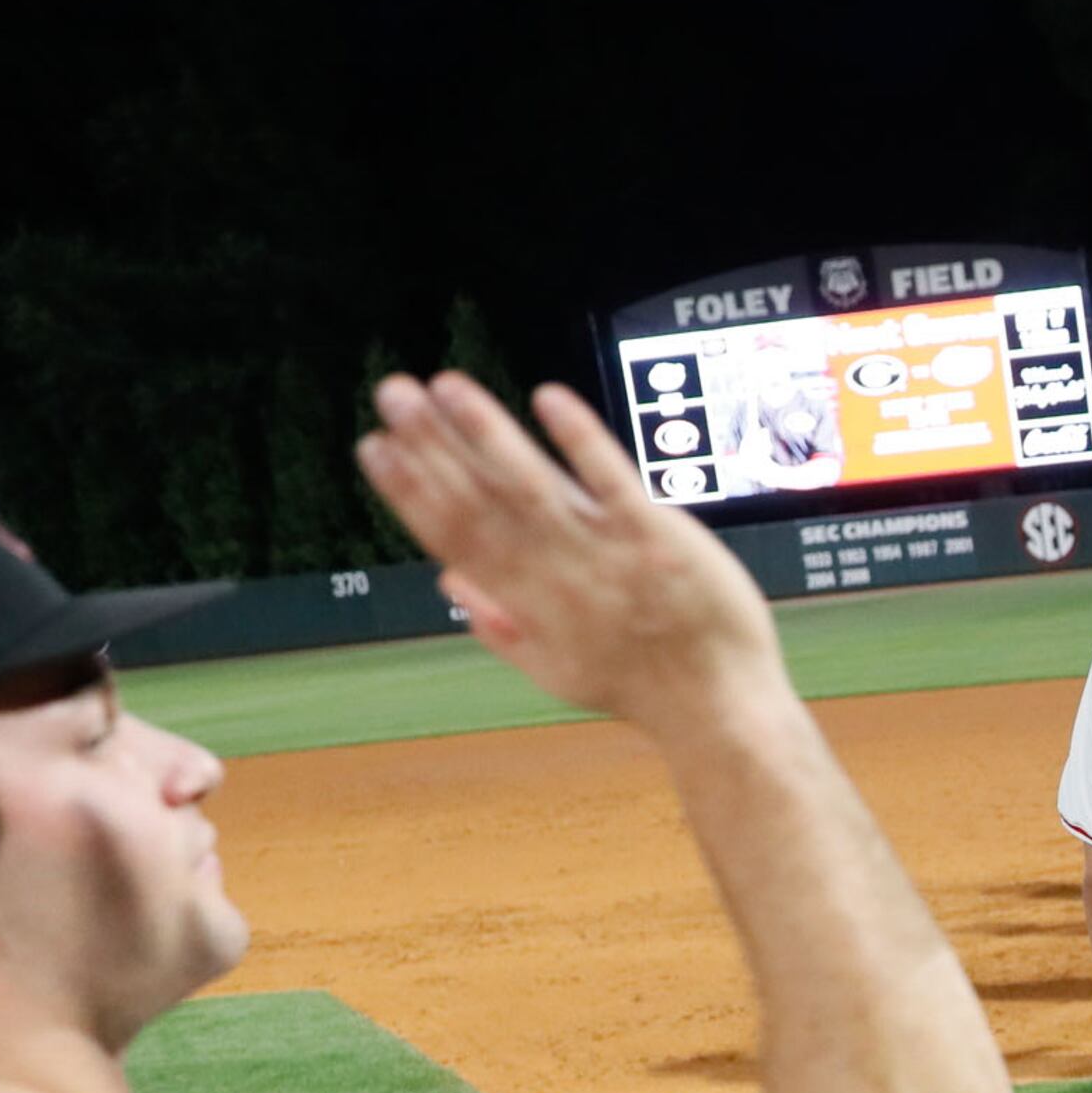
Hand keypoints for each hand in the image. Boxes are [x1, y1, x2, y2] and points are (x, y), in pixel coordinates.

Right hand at [356, 373, 781, 731]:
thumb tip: (447, 581)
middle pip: (480, 501)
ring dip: (487, 433)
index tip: (374, 447)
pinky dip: (580, 440)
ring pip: (532, 485)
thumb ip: (498, 623)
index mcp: (524, 603)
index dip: (409, 490)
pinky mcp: (658, 540)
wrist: (717, 705)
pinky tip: (548, 399)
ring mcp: (606, 554)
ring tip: (446, 387)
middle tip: (393, 392)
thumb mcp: (555, 669)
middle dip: (432, 445)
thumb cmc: (641, 685)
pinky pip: (613, 481)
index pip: (452, 536)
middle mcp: (555, 575)